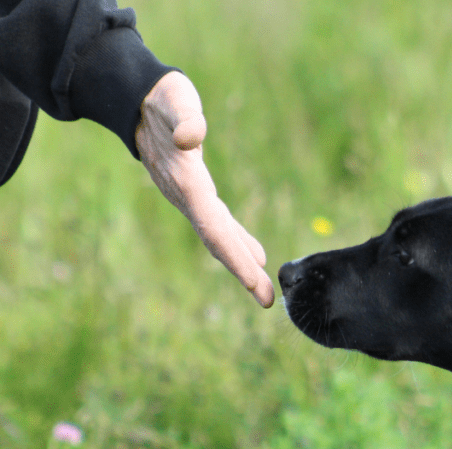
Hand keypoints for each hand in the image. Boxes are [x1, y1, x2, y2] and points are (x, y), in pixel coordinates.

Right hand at [136, 71, 273, 307]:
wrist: (136, 97)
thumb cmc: (161, 98)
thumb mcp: (174, 100)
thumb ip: (185, 118)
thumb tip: (190, 137)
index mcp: (187, 182)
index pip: (214, 228)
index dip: (235, 255)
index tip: (255, 280)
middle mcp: (188, 196)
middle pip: (218, 241)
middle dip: (243, 271)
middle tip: (267, 300)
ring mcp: (191, 196)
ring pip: (219, 236)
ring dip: (241, 262)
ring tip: (263, 289)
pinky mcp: (197, 189)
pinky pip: (219, 223)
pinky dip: (237, 240)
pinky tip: (256, 255)